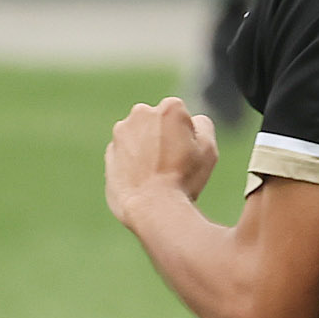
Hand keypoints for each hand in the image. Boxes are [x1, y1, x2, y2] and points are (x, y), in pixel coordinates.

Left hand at [104, 99, 218, 226]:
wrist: (150, 208)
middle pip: (159, 125)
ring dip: (148, 152)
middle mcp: (141, 113)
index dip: (188, 139)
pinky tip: (144, 183)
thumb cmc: (183, 179)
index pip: (182, 118)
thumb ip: (203, 126)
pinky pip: (127, 156)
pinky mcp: (110, 154)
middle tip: (173, 167)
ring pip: (141, 139)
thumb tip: (192, 121)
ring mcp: (121, 133)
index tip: (187, 157)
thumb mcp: (208, 150)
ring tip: (157, 178)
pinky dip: (134, 166)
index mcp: (169, 108)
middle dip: (165, 140)